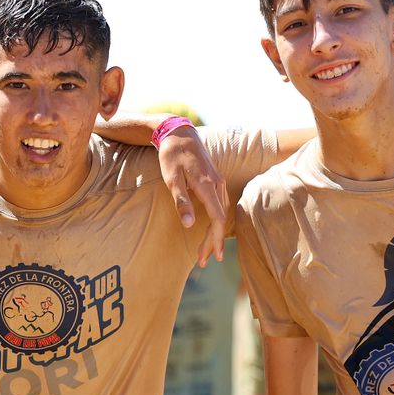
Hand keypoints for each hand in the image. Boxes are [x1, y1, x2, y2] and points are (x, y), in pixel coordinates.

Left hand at [157, 127, 228, 266]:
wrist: (178, 132)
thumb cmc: (172, 156)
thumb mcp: (172, 179)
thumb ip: (182, 201)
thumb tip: (190, 225)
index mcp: (207, 186)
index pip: (217, 219)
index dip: (214, 239)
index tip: (209, 256)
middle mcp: (217, 185)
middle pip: (221, 219)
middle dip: (212, 241)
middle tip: (204, 261)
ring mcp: (218, 181)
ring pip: (221, 212)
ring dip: (214, 232)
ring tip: (207, 250)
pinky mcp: (215, 179)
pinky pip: (220, 204)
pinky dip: (217, 219)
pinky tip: (212, 227)